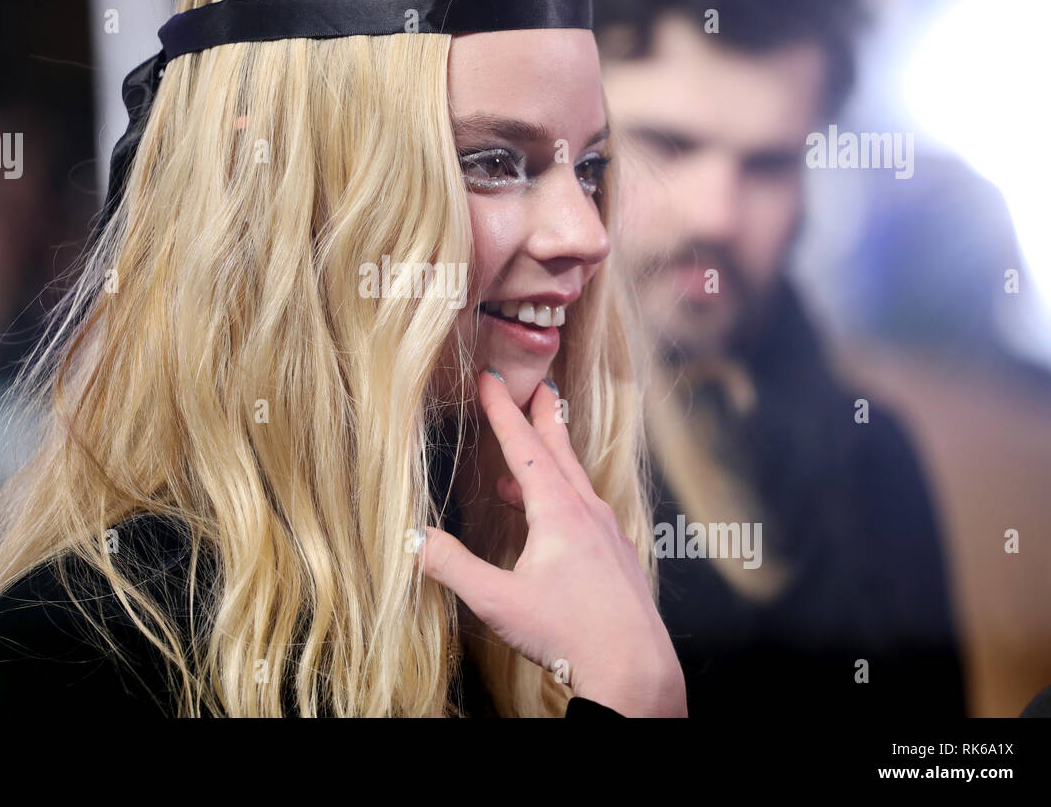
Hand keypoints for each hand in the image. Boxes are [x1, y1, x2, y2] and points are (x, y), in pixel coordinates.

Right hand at [417, 368, 686, 716]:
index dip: (503, 410)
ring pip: (575, 482)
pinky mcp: (618, 558)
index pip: (524, 447)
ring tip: (520, 465)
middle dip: (542, 415)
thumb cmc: (570, 635)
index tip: (490, 378)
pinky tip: (550, 525)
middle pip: (560, 451)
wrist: (636, 672)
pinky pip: (587, 511)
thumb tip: (414, 538)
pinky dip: (563, 499)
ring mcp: (609, 534)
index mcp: (559, 512)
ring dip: (549, 462)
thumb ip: (453, 566)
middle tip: (535, 385)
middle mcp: (588, 513)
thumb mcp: (498, 602)